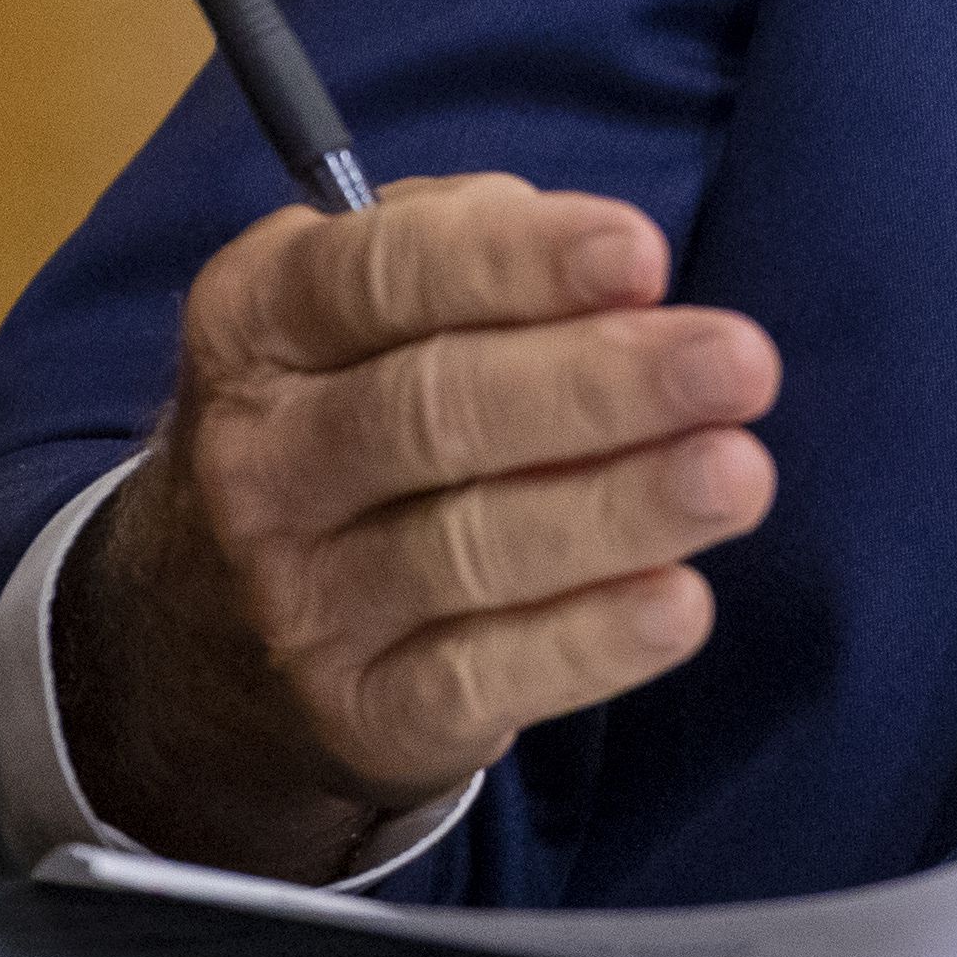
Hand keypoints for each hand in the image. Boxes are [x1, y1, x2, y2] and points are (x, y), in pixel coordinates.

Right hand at [54, 174, 780, 880]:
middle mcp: (260, 460)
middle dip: (601, 384)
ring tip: (735, 475)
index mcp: (258, 321)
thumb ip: (479, 246)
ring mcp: (300, 597)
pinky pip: (479, 675)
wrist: (218, 615)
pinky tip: (678, 604)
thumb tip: (614, 271)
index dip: (519, 264)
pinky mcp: (358, 710)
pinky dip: (588, 643)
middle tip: (738, 365)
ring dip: (618, 510)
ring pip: (466, 549)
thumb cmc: (359, 397)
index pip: (382, 275)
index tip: (645, 255)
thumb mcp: (375, 293)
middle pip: (433, 415)